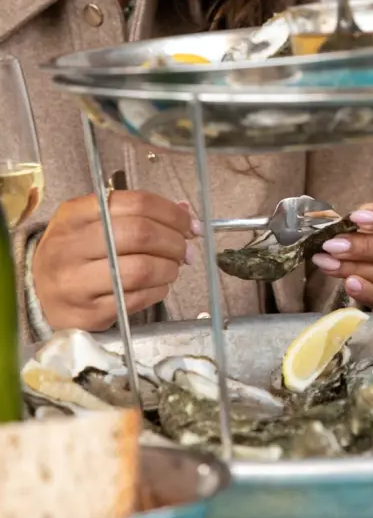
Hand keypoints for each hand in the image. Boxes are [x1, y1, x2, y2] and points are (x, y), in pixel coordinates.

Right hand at [33, 191, 197, 331]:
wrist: (37, 294)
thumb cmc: (73, 253)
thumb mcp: (92, 222)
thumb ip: (136, 214)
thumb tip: (185, 213)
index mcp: (74, 215)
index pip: (134, 203)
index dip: (171, 213)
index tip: (189, 224)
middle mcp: (70, 246)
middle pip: (140, 234)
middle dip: (174, 241)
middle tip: (185, 249)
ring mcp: (76, 283)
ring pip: (141, 269)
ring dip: (169, 268)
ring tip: (173, 268)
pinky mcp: (88, 313)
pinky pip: (137, 299)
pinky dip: (159, 290)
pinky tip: (159, 285)